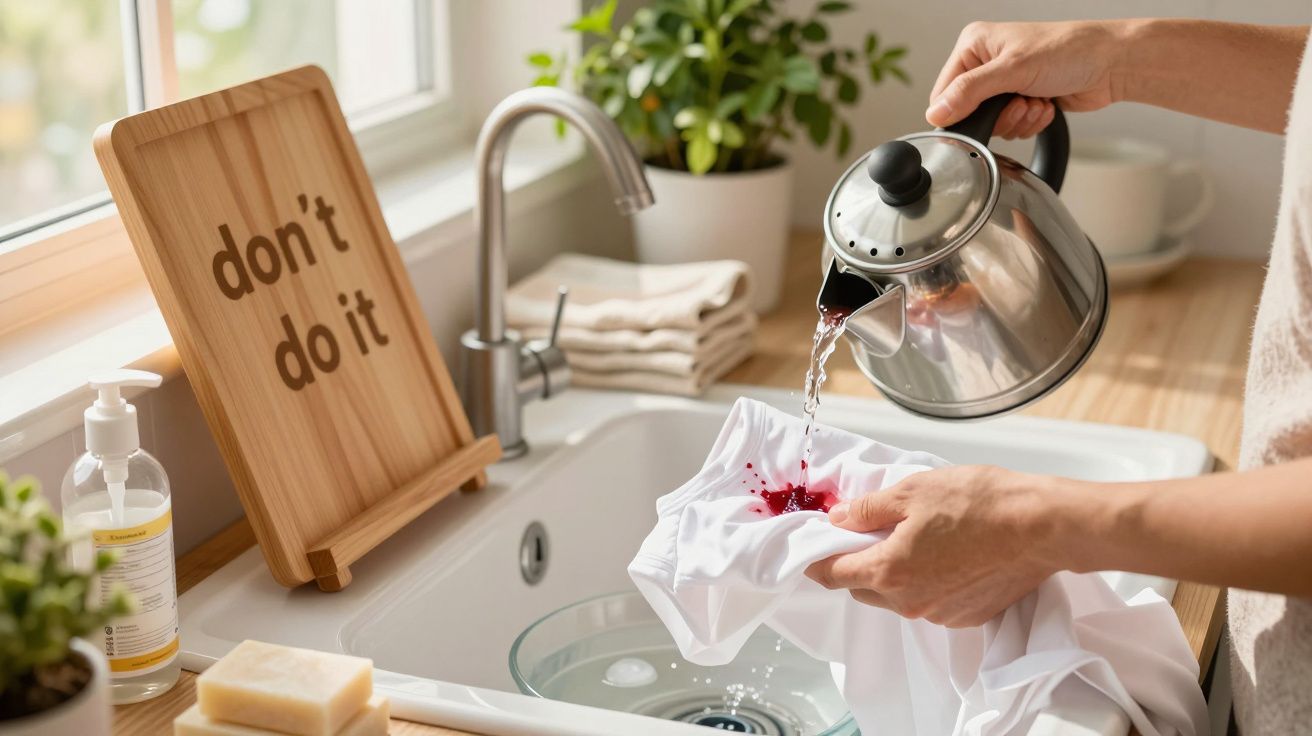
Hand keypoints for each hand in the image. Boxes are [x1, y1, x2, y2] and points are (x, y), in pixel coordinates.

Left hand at [805, 465, 1070, 627]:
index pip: (833, 574)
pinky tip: (944, 555)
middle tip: (868, 532)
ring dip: (893, 574)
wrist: (1041, 527)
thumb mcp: (911, 491)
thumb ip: (867, 509)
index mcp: (888, 572)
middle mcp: (909, 603)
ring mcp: (939, 614)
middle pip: (863, 589)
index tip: (813, 544)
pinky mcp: (966, 616)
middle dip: (857, 564)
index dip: (817, 558)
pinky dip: (926, 583)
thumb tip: (837, 519)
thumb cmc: (979, 502)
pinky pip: (929, 603)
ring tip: (913, 538)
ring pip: (897, 598)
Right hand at [929, 21, 1129, 138]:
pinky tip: (1045, 105)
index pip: (943, 92)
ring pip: (992, 124)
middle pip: (969, 113)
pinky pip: (1012, 127)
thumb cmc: (1069, 50)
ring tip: (1037, 101)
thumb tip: (936, 113)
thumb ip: (970, 92)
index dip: (961, 110)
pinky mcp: (1021, 99)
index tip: (988, 109)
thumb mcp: (1012, 70)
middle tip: (1020, 102)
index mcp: (974, 45)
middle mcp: (986, 63)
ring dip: (1018, 120)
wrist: (1111, 64)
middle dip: (999, 116)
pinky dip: (1030, 122)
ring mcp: (1004, 83)